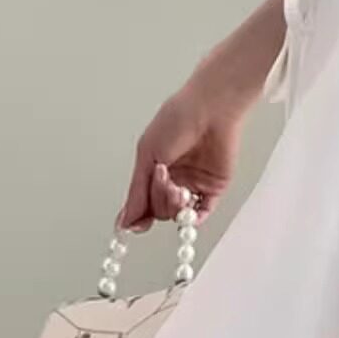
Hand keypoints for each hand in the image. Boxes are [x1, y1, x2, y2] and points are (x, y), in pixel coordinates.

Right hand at [116, 72, 242, 232]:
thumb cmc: (176, 121)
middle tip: (162, 180)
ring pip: (177, 214)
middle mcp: (173, 180)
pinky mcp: (213, 189)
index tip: (131, 227)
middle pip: (159, 210)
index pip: (142, 202)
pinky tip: (188, 213)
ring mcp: (192, 186)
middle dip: (158, 199)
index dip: (137, 216)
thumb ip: (137, 191)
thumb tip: (125, 221)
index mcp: (154, 170)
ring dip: (173, 205)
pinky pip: (202, 213)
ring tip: (176, 186)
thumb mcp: (148, 155)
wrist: (209, 110)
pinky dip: (193, 218)